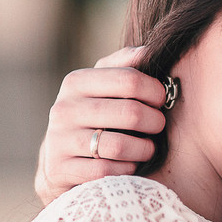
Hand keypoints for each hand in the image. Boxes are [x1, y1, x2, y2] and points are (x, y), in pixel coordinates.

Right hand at [34, 47, 167, 204]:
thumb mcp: (102, 85)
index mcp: (76, 82)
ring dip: (144, 149)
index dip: (155, 91)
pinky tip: (130, 165)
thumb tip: (150, 50)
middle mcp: (64, 109)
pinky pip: (108, 171)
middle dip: (155, 121)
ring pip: (120, 145)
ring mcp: (59, 141)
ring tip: (149, 147)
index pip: (129, 79)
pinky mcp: (60, 170)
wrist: (59, 160)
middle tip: (159, 126)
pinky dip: (126, 170)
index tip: (162, 100)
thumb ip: (125, 64)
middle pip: (131, 113)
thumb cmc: (93, 116)